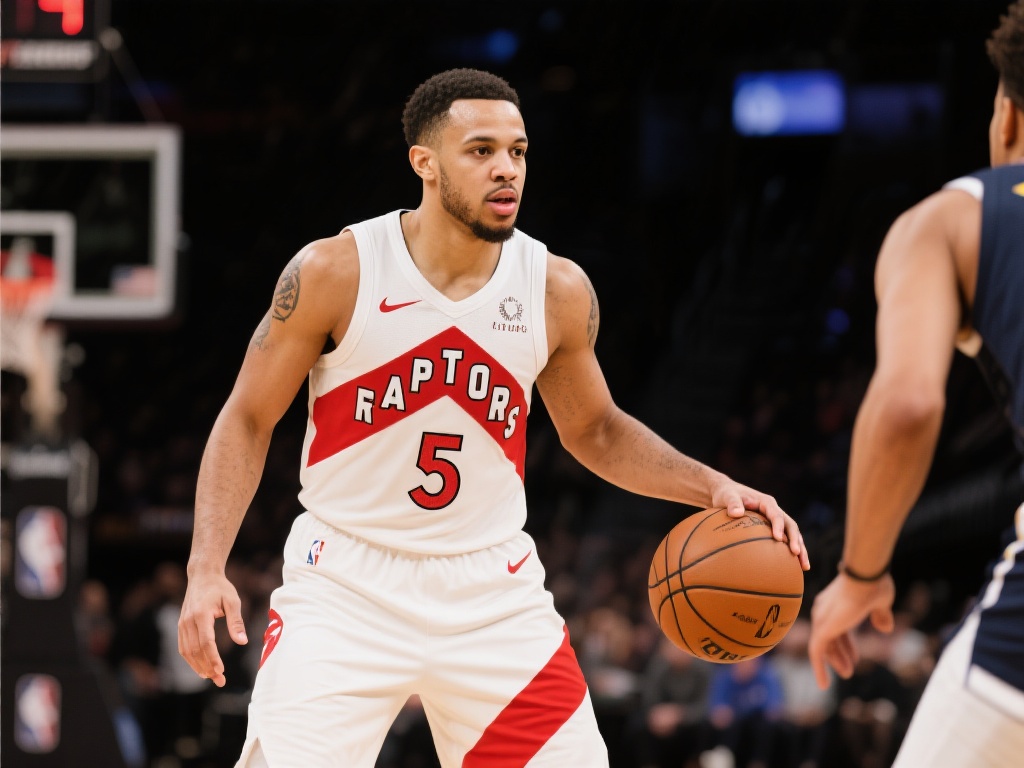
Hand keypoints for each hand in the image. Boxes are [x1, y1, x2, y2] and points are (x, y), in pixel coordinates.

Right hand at [178, 568, 247, 687]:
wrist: (202, 576)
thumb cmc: (220, 588)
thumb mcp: (233, 601)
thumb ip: (236, 622)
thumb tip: (242, 642)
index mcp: (201, 614)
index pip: (206, 642)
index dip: (213, 658)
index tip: (221, 670)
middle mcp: (188, 621)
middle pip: (196, 650)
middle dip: (207, 667)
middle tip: (220, 680)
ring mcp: (182, 624)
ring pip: (187, 651)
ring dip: (198, 666)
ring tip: (211, 677)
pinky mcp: (181, 626)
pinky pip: (183, 647)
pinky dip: (191, 660)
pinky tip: (200, 668)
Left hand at [709, 476, 809, 570]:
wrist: (727, 494)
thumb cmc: (726, 495)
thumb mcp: (727, 496)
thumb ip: (732, 503)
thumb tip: (736, 513)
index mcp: (766, 502)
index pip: (776, 514)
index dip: (778, 526)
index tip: (778, 538)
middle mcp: (774, 510)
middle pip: (790, 526)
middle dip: (796, 540)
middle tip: (796, 554)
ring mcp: (775, 520)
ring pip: (792, 535)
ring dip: (800, 549)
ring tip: (804, 567)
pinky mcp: (773, 528)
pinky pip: (785, 540)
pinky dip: (790, 552)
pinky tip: (795, 567)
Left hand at [807, 572, 894, 688]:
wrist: (865, 575)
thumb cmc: (874, 584)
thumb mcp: (880, 603)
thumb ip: (880, 615)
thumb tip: (885, 628)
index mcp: (835, 603)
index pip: (838, 627)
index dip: (847, 643)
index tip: (855, 657)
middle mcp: (824, 610)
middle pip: (830, 636)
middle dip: (840, 653)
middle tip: (848, 670)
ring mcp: (821, 619)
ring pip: (824, 645)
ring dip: (835, 662)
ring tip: (846, 674)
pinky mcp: (822, 629)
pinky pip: (816, 653)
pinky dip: (819, 668)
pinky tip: (824, 685)